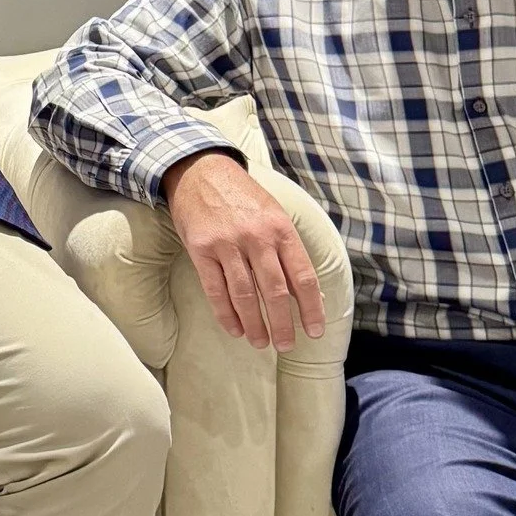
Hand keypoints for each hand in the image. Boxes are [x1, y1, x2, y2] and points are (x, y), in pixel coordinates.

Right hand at [162, 150, 326, 351]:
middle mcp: (257, 237)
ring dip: (255, 324)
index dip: (311, 307)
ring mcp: (227, 244)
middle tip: (286, 345)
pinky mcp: (201, 249)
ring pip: (245, 294)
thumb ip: (288, 249)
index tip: (315, 330)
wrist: (200, 170)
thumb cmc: (242, 195)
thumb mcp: (274, 213)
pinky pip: (215, 289)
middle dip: (283, 323)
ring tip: (261, 342)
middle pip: (275, 291)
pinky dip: (226, 313)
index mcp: (281, 229)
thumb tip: (307, 291)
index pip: (303, 276)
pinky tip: (235, 329)